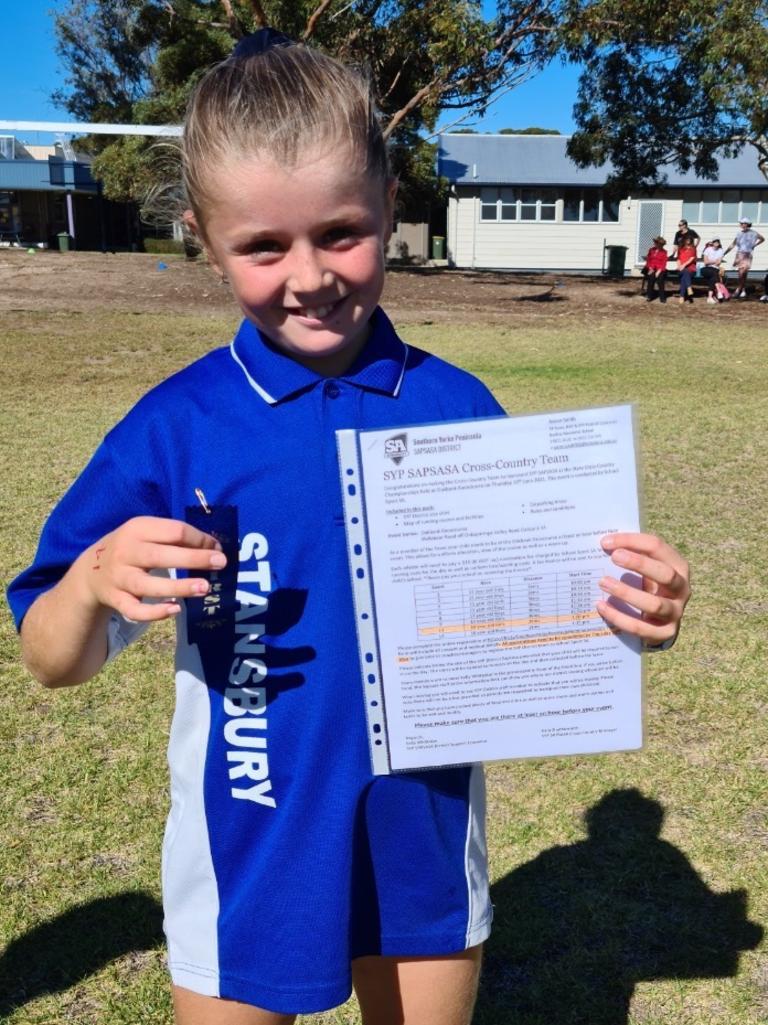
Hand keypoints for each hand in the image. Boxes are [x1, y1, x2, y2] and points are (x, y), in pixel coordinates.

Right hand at [82, 516, 225, 622]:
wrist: (91, 571)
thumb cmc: (132, 548)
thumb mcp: (147, 534)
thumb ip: (174, 537)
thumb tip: (213, 547)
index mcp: (137, 529)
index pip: (173, 531)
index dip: (198, 539)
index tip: (217, 548)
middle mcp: (125, 552)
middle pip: (160, 556)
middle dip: (193, 559)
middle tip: (220, 563)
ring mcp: (119, 577)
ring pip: (148, 585)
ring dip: (178, 587)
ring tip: (204, 588)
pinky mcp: (115, 599)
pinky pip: (134, 610)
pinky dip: (154, 613)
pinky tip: (175, 609)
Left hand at [596, 533, 689, 647]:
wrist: (660, 620)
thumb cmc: (648, 585)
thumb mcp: (645, 568)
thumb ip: (630, 554)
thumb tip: (603, 544)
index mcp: (677, 565)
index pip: (657, 547)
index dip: (632, 541)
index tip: (606, 542)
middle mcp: (682, 588)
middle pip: (665, 574)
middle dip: (639, 563)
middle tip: (614, 557)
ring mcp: (675, 612)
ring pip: (654, 604)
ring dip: (626, 592)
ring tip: (603, 582)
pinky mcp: (665, 633)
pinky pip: (640, 627)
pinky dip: (619, 617)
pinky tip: (602, 607)